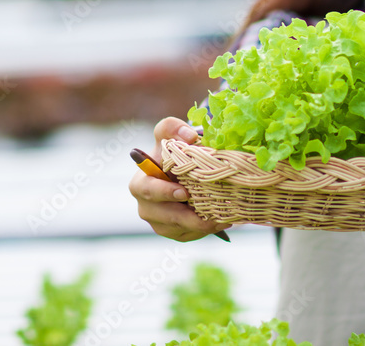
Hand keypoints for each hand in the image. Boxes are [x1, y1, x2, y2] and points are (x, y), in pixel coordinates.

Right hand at [128, 116, 230, 241]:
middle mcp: (146, 206)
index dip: (164, 193)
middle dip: (186, 216)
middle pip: (163, 216)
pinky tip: (222, 221)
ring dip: (200, 225)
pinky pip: (187, 235)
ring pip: (178, 229)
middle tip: (209, 214)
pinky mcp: (173, 232)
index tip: (184, 193)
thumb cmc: (172, 150)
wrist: (182, 169)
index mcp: (140, 183)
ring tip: (223, 218)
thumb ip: (173, 128)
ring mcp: (158, 222)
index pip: (147, 191)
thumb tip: (189, 136)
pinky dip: (204, 230)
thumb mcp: (169, 135)